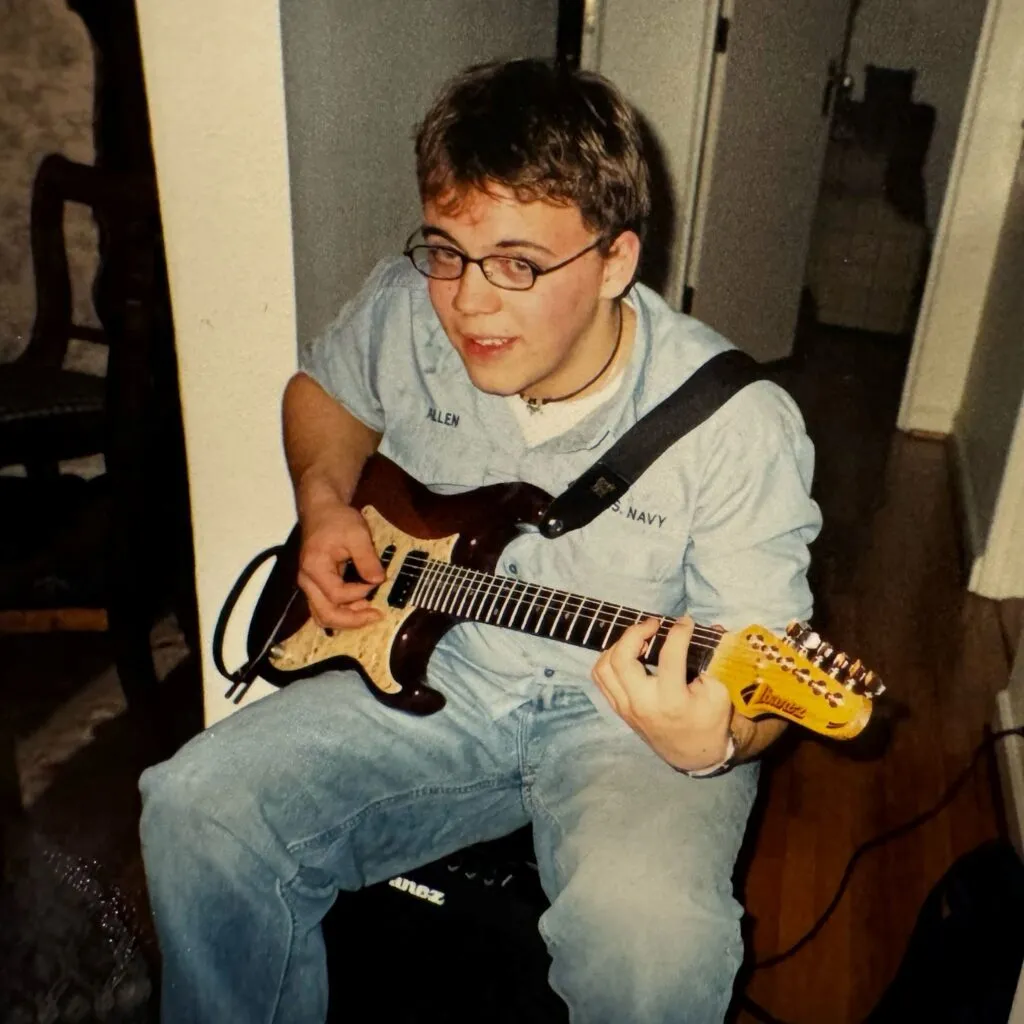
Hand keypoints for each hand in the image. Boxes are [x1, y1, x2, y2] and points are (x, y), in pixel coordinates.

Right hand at [297, 492, 384, 630]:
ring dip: (347, 620)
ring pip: (323, 616)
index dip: (359, 593)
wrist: (321, 510)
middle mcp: (307, 582)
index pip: (337, 595)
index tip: (376, 581)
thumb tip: (378, 581)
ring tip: (370, 613)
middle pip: (325, 614)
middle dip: (352, 620)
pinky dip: (343, 613)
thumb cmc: (337, 519)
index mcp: (314, 568)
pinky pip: (325, 608)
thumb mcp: (357, 534)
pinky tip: (361, 608)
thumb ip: (367, 559)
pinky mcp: (316, 586)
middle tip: (376, 616)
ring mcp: (309, 586)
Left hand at [591, 616, 733, 771]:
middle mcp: (643, 704)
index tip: (685, 622)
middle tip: (653, 624)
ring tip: (639, 638)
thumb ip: (711, 661)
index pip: (669, 657)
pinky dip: (609, 659)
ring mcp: (626, 708)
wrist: (693, 754)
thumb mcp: (719, 693)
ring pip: (604, 667)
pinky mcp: (618, 708)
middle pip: (621, 660)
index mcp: (672, 701)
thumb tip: (705, 629)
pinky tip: (627, 652)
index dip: (678, 633)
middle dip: (635, 632)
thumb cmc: (709, 720)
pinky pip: (600, 678)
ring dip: (619, 645)